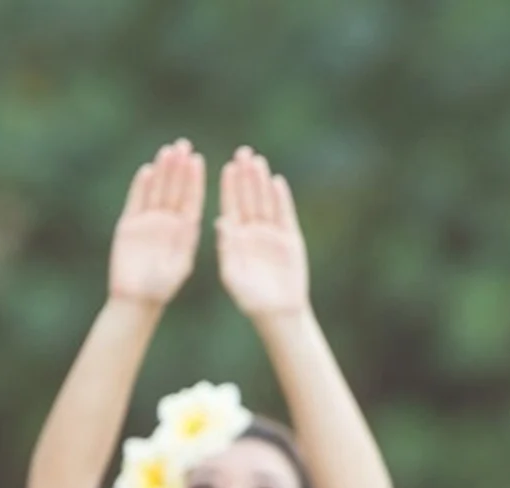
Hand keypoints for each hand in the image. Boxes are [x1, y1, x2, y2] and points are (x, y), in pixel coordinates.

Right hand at [108, 141, 204, 305]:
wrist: (136, 299)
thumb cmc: (162, 289)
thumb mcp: (179, 267)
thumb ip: (186, 245)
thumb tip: (198, 223)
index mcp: (184, 233)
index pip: (191, 201)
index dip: (194, 181)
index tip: (198, 160)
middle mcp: (167, 225)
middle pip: (174, 190)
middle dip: (179, 168)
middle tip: (183, 144)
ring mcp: (148, 223)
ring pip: (156, 192)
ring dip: (161, 172)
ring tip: (166, 151)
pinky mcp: (128, 226)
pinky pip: (135, 202)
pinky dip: (139, 187)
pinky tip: (146, 171)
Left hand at [216, 148, 309, 319]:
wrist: (277, 314)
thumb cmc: (250, 299)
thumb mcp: (232, 274)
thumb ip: (226, 248)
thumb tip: (219, 221)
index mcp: (236, 238)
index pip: (231, 206)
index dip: (229, 186)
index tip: (227, 167)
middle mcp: (253, 233)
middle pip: (249, 198)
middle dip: (246, 176)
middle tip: (243, 152)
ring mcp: (272, 235)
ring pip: (266, 202)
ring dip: (262, 182)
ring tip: (259, 161)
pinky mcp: (291, 241)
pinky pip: (285, 216)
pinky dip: (282, 200)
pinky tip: (277, 183)